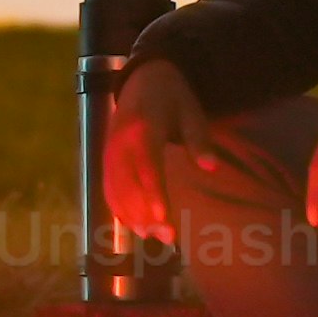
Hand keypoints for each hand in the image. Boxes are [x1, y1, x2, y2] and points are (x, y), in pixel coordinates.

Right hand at [101, 49, 211, 243]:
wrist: (141, 78)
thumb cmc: (172, 97)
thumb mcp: (191, 111)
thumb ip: (199, 139)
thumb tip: (211, 167)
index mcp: (142, 128)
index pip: (147, 166)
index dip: (153, 194)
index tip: (163, 219)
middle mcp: (120, 143)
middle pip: (128, 185)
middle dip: (145, 214)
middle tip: (168, 238)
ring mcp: (109, 152)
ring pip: (115, 191)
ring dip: (132, 216)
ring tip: (153, 237)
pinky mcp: (106, 159)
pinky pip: (108, 189)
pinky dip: (120, 210)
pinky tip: (136, 227)